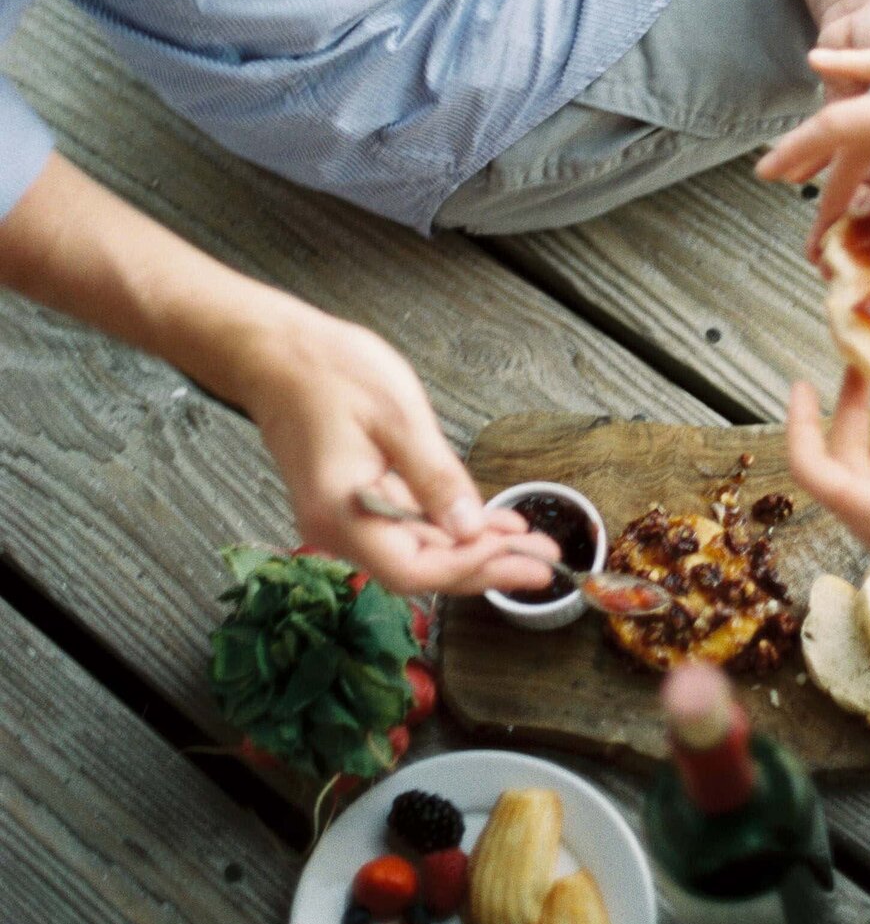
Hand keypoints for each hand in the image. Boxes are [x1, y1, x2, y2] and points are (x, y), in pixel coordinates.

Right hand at [238, 306, 556, 596]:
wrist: (274, 353)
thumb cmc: (327, 371)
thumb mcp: (396, 415)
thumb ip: (435, 476)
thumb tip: (470, 527)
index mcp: (343, 513)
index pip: (416, 569)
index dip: (472, 568)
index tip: (520, 558)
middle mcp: (335, 529)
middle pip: (420, 570)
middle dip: (485, 566)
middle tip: (541, 562)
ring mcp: (341, 519)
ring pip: (415, 552)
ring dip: (471, 549)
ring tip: (526, 543)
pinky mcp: (350, 504)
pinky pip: (404, 529)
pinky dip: (446, 527)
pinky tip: (484, 522)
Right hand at [759, 18, 869, 299]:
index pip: (843, 129)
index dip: (799, 152)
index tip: (764, 173)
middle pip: (850, 121)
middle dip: (813, 156)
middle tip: (777, 179)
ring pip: (869, 100)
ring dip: (834, 127)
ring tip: (802, 153)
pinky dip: (858, 67)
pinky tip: (820, 61)